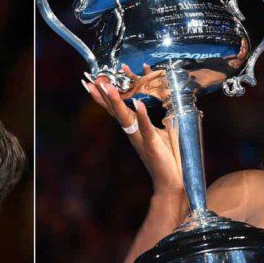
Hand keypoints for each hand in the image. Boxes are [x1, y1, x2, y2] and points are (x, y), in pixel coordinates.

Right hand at [83, 64, 183, 196]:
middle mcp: (133, 133)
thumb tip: (155, 106)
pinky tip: (137, 103)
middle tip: (93, 80)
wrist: (170, 182)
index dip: (105, 96)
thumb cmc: (167, 158)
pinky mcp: (152, 144)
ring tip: (109, 86)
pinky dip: (142, 115)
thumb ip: (154, 121)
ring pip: (125, 117)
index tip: (94, 82)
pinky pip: (145, 127)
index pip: (117, 109)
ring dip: (116, 101)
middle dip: (104, 95)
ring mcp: (140, 138)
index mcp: (135, 129)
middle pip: (115, 111)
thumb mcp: (161, 133)